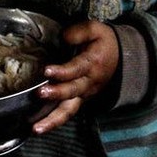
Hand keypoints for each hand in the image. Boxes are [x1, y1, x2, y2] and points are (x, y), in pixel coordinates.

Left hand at [32, 20, 119, 134]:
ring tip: (36, 128)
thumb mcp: (95, 28)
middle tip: (39, 94)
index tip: (46, 71)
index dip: (62, 71)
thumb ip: (79, 31)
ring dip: (52, 120)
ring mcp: (85, 94)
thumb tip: (63, 37)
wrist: (121, 57)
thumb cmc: (103, 41)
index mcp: (93, 63)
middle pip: (73, 91)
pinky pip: (67, 113)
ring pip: (69, 110)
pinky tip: (39, 127)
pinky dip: (53, 122)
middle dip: (56, 94)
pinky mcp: (80, 100)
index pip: (77, 69)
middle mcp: (89, 82)